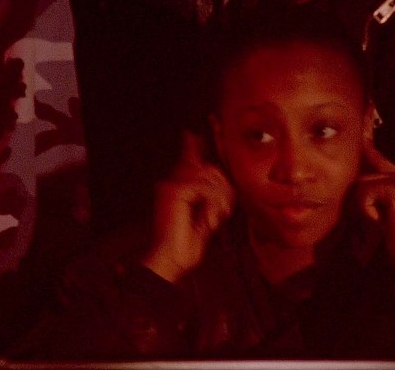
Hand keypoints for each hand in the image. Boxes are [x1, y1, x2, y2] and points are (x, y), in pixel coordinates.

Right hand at [141, 132, 234, 282]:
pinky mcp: (174, 191)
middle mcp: (171, 182)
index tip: (192, 134)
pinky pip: (205, 187)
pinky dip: (213, 204)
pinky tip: (207, 220)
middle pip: (209, 169)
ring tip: (214, 219)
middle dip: (223, 189)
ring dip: (220, 200)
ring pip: (210, 177)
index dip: (193, 145)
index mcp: (177, 187)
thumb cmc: (187, 243)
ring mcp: (171, 185)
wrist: (172, 259)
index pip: (189, 159)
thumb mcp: (205, 214)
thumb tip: (218, 178)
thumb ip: (211, 194)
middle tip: (221, 213)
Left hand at [354, 138, 394, 265]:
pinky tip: (382, 225)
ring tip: (380, 226)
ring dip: (362, 210)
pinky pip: (364, 193)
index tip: (366, 108)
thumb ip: (367, 195)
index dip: (367, 133)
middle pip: (361, 176)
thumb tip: (349, 181)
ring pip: (361, 185)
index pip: (377, 154)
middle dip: (358, 202)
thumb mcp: (376, 214)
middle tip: (376, 224)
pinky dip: (366, 213)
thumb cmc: (392, 245)